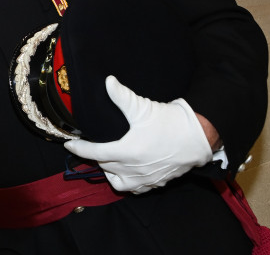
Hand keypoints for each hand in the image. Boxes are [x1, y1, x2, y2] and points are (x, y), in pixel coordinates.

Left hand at [64, 75, 212, 193]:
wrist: (199, 138)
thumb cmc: (170, 122)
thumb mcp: (143, 108)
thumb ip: (122, 96)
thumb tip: (108, 81)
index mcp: (127, 151)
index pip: (95, 153)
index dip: (79, 149)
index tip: (69, 144)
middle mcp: (134, 169)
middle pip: (105, 167)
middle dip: (94, 157)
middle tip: (90, 147)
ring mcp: (145, 179)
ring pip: (117, 182)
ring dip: (109, 172)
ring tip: (107, 160)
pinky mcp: (156, 183)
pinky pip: (135, 189)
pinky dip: (126, 182)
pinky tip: (126, 172)